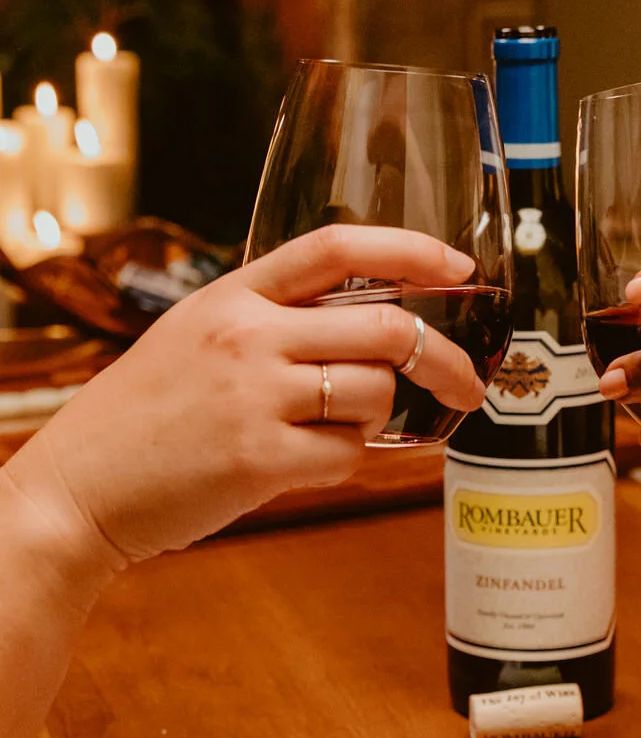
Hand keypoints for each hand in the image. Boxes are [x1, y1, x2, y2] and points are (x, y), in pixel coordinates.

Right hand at [3, 225, 484, 569]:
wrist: (77, 489)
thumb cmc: (144, 418)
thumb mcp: (196, 339)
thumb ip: (272, 323)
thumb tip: (373, 328)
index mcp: (234, 296)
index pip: (337, 248)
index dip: (410, 249)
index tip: (457, 265)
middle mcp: (247, 335)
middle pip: (385, 325)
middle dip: (444, 358)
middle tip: (467, 383)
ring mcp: (254, 396)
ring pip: (375, 393)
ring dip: (373, 418)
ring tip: (325, 432)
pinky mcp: (260, 459)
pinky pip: (350, 454)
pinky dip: (343, 462)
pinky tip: (299, 463)